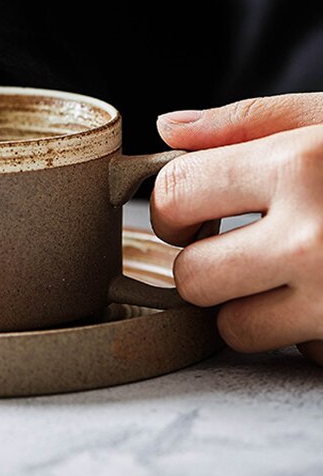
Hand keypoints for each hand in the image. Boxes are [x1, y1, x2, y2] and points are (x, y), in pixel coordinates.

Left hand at [151, 93, 322, 365]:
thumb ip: (248, 122)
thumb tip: (168, 128)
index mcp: (298, 167)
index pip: (175, 194)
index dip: (171, 206)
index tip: (186, 213)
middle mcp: (314, 240)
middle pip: (192, 277)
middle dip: (206, 263)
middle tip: (241, 245)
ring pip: (234, 328)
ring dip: (250, 306)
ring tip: (289, 274)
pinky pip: (298, 352)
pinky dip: (307, 331)